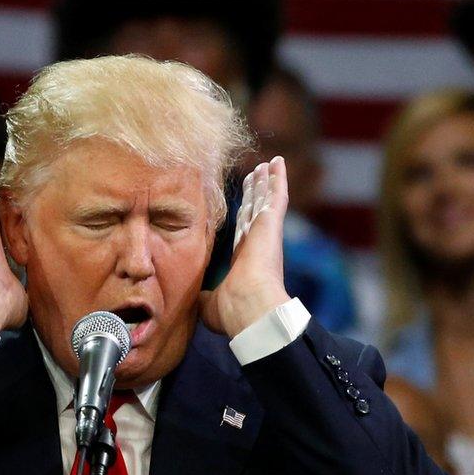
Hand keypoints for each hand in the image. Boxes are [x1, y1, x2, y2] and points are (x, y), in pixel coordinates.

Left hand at [199, 156, 290, 337]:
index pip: (244, 231)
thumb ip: (204, 297)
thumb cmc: (232, 311)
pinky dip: (278, 178)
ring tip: (268, 164)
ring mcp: (265, 233)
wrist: (249, 308)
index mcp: (245, 261)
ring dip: (266, 181)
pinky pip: (276, 195)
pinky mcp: (271, 224)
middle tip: (257, 175)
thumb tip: (195, 299)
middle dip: (256, 194)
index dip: (244, 216)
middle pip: (255, 212)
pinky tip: (278, 162)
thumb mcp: (210, 304)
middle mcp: (257, 244)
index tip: (245, 205)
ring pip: (266, 200)